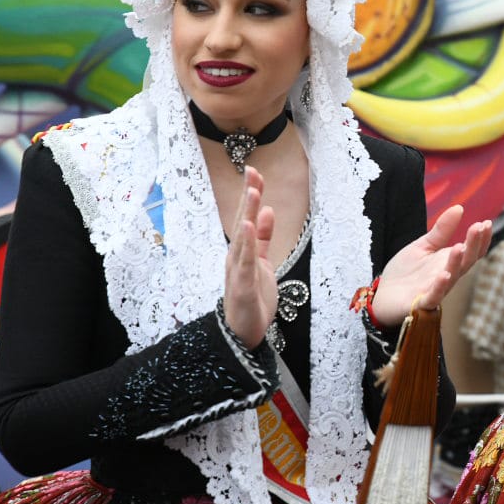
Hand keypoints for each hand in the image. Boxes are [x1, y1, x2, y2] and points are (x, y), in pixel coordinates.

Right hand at [223, 166, 276, 348]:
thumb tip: (266, 210)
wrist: (243, 331)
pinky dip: (246, 243)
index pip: (247, 217)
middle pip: (242, 221)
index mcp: (243, 250)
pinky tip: (247, 227)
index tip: (254, 172)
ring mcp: (238, 270)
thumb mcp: (263, 262)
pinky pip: (245, 261)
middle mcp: (237, 256)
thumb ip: (263, 237)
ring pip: (242, 237)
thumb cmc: (252, 296)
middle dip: (248, 196)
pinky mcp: (243, 285)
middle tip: (251, 171)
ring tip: (253, 192)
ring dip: (247, 214)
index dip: (251, 194)